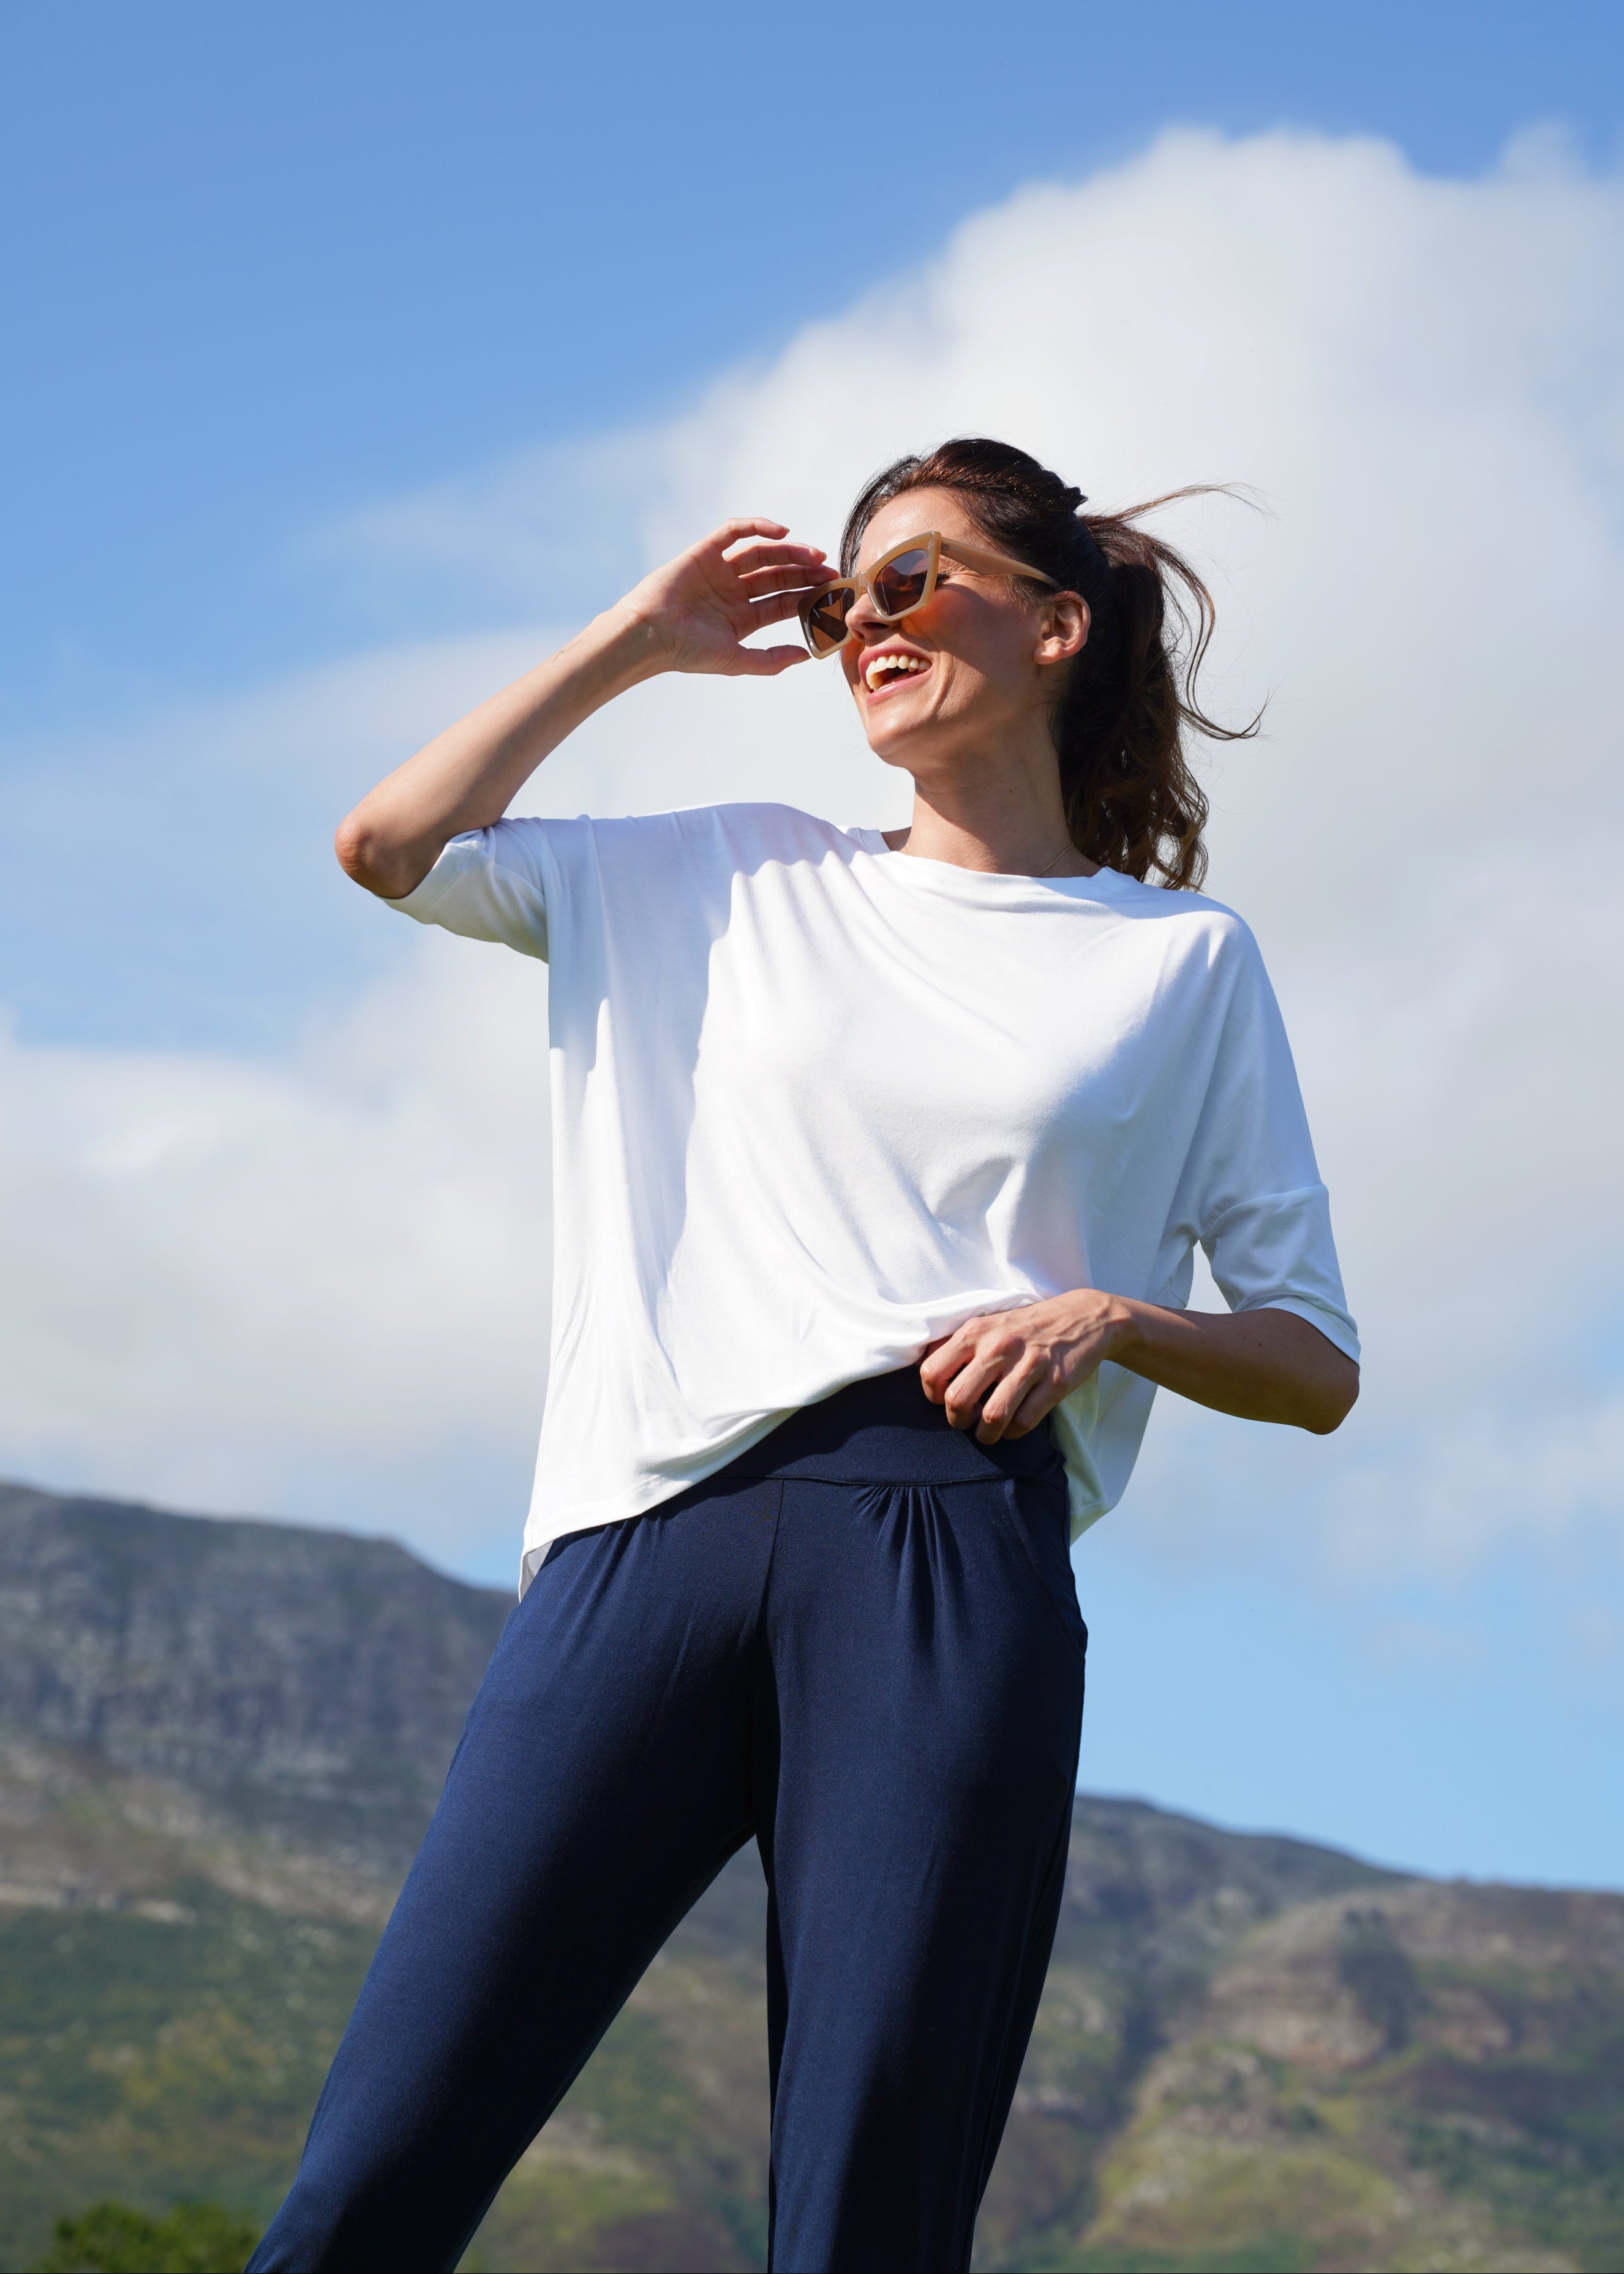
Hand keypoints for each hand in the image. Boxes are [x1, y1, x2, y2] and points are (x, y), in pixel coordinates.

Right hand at [618, 517, 832, 678]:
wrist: (650, 636)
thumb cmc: (688, 653)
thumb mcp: (737, 660)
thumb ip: (771, 660)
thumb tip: (807, 655)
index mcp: (742, 618)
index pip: (783, 602)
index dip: (808, 596)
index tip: (831, 593)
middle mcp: (733, 592)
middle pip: (778, 576)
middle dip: (805, 572)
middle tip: (830, 570)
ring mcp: (720, 570)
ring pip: (762, 553)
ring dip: (790, 551)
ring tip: (814, 554)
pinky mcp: (705, 551)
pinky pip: (734, 531)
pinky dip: (757, 526)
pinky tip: (782, 532)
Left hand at [920, 1289, 1128, 1442]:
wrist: (1084, 1316)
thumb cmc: (1028, 1326)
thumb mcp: (990, 1322)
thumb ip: (959, 1344)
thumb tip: (927, 1370)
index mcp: (976, 1331)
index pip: (932, 1372)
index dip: (933, 1396)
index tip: (945, 1400)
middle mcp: (998, 1347)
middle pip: (957, 1400)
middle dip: (957, 1420)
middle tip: (966, 1421)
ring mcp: (1029, 1365)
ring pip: (992, 1417)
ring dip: (986, 1435)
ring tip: (988, 1433)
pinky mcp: (1055, 1382)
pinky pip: (1024, 1422)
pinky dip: (1014, 1432)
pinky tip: (1014, 1425)